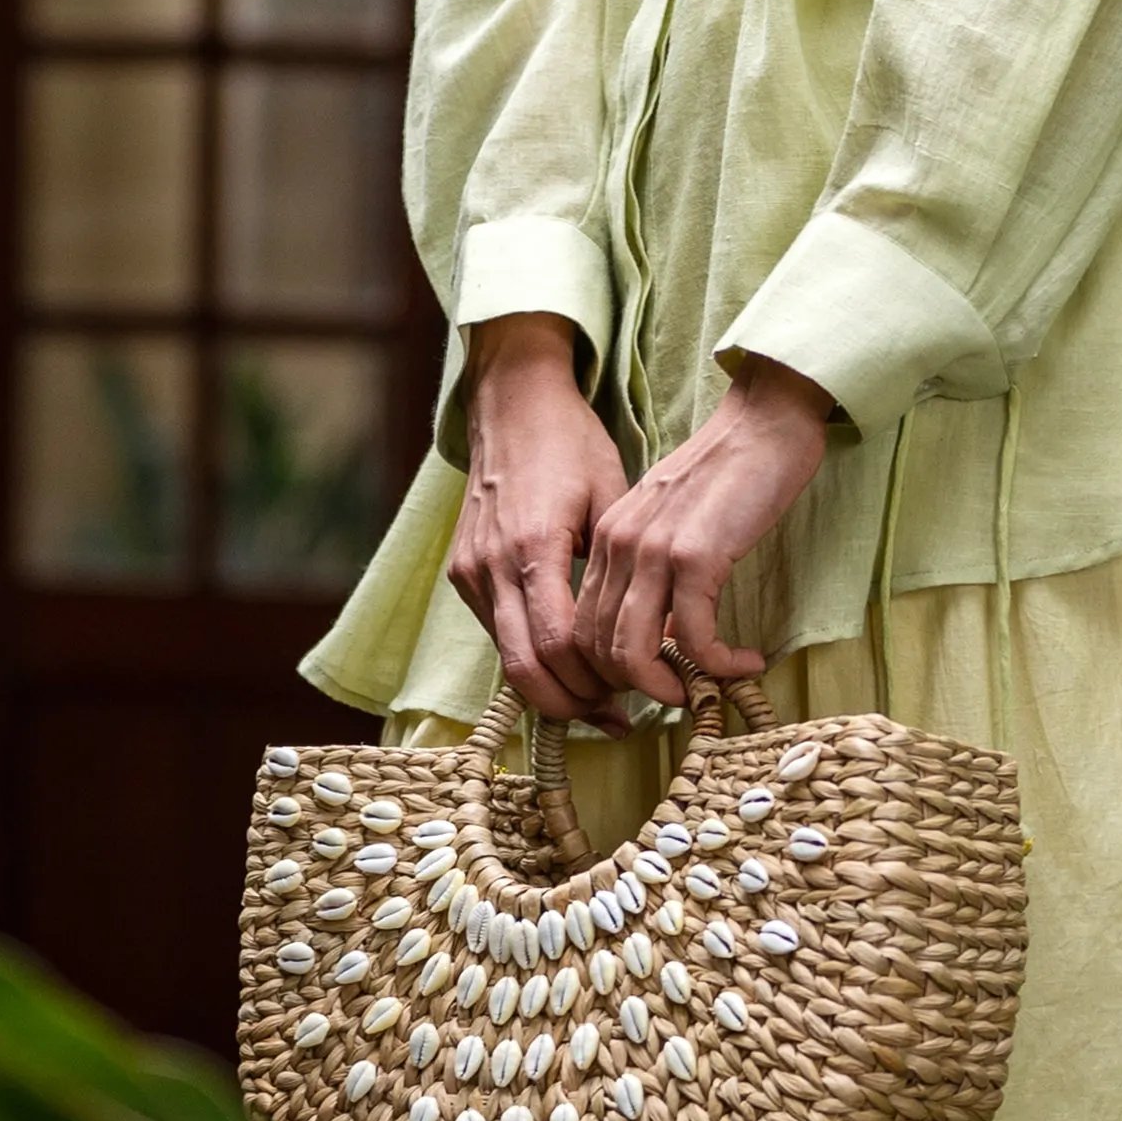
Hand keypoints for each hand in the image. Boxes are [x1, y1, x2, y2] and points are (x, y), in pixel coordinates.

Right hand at [447, 313, 623, 723]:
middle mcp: (492, 564)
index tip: (636, 698)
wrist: (512, 402)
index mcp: (534, 544)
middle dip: (572, 705)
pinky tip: (567, 664)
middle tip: (618, 718)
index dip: (596, 683)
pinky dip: (531, 658)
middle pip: (523, 669)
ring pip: (505, 659)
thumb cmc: (571, 442)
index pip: (557, 644)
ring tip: (600, 700)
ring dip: (551, 688)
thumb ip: (625, 565)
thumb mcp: (613, 494)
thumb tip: (659, 631)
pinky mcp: (462, 570)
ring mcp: (470, 569)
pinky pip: (497, 632)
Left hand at [573, 357, 834, 703]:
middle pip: (598, 648)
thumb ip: (652, 570)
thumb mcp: (670, 521)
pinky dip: (719, 662)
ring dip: (670, 686)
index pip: (581, 626)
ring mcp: (653, 552)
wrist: (762, 423)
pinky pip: (693, 637)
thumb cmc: (727, 473)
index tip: (650, 681)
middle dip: (637, 687)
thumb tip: (661, 634)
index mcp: (607, 539)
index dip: (608, 670)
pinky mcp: (696, 558)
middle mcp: (618, 546)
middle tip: (681, 694)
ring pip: (633, 652)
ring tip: (704, 688)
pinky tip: (746, 661)